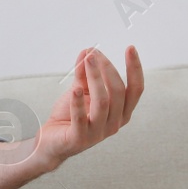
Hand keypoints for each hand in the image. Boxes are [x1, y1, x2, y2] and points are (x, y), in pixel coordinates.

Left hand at [37, 45, 143, 163]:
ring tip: (87, 61)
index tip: (130, 48)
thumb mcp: (80, 90)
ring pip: (102, 102)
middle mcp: (114, 123)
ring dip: (94, 78)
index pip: (135, 89)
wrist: (51, 140)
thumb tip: (88, 51)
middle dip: (107, 69)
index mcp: (121, 112)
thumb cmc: (70, 116)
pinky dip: (78, 102)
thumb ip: (85, 73)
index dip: (135, 69)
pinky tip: (75, 89)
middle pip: (118, 92)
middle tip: (94, 54)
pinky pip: (81, 118)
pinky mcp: (80, 139)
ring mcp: (98, 133)